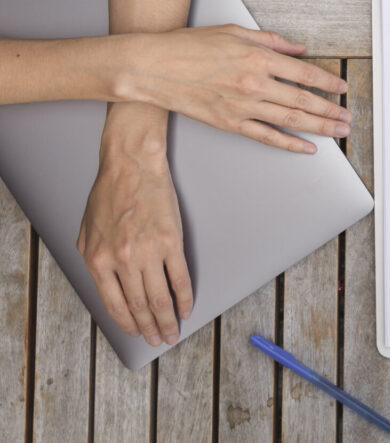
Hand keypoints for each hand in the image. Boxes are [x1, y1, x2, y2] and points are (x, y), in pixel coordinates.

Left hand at [78, 105, 191, 344]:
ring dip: (168, 319)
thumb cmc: (110, 193)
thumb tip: (107, 284)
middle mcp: (122, 260)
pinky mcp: (172, 242)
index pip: (115, 304)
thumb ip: (93, 260)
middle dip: (150, 327)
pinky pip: (179, 277)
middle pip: (139, 305)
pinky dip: (184, 296)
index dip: (128, 323)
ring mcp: (149, 252)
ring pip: (159, 297)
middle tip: (159, 340)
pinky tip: (186, 307)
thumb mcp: (86, 231)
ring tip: (173, 331)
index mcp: (98, 260)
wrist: (132, 166)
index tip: (138, 333)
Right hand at [126, 25, 348, 153]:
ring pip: (290, 120)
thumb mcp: (235, 32)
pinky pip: (267, 136)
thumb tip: (298, 48)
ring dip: (319, 127)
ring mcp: (243, 105)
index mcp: (258, 57)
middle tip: (348, 116)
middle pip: (303, 100)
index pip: (304, 73)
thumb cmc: (189, 46)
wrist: (153, 67)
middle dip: (330, 110)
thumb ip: (272, 41)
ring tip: (338, 131)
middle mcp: (254, 83)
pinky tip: (306, 148)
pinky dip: (289, 144)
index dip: (327, 83)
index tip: (342, 88)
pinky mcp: (230, 123)